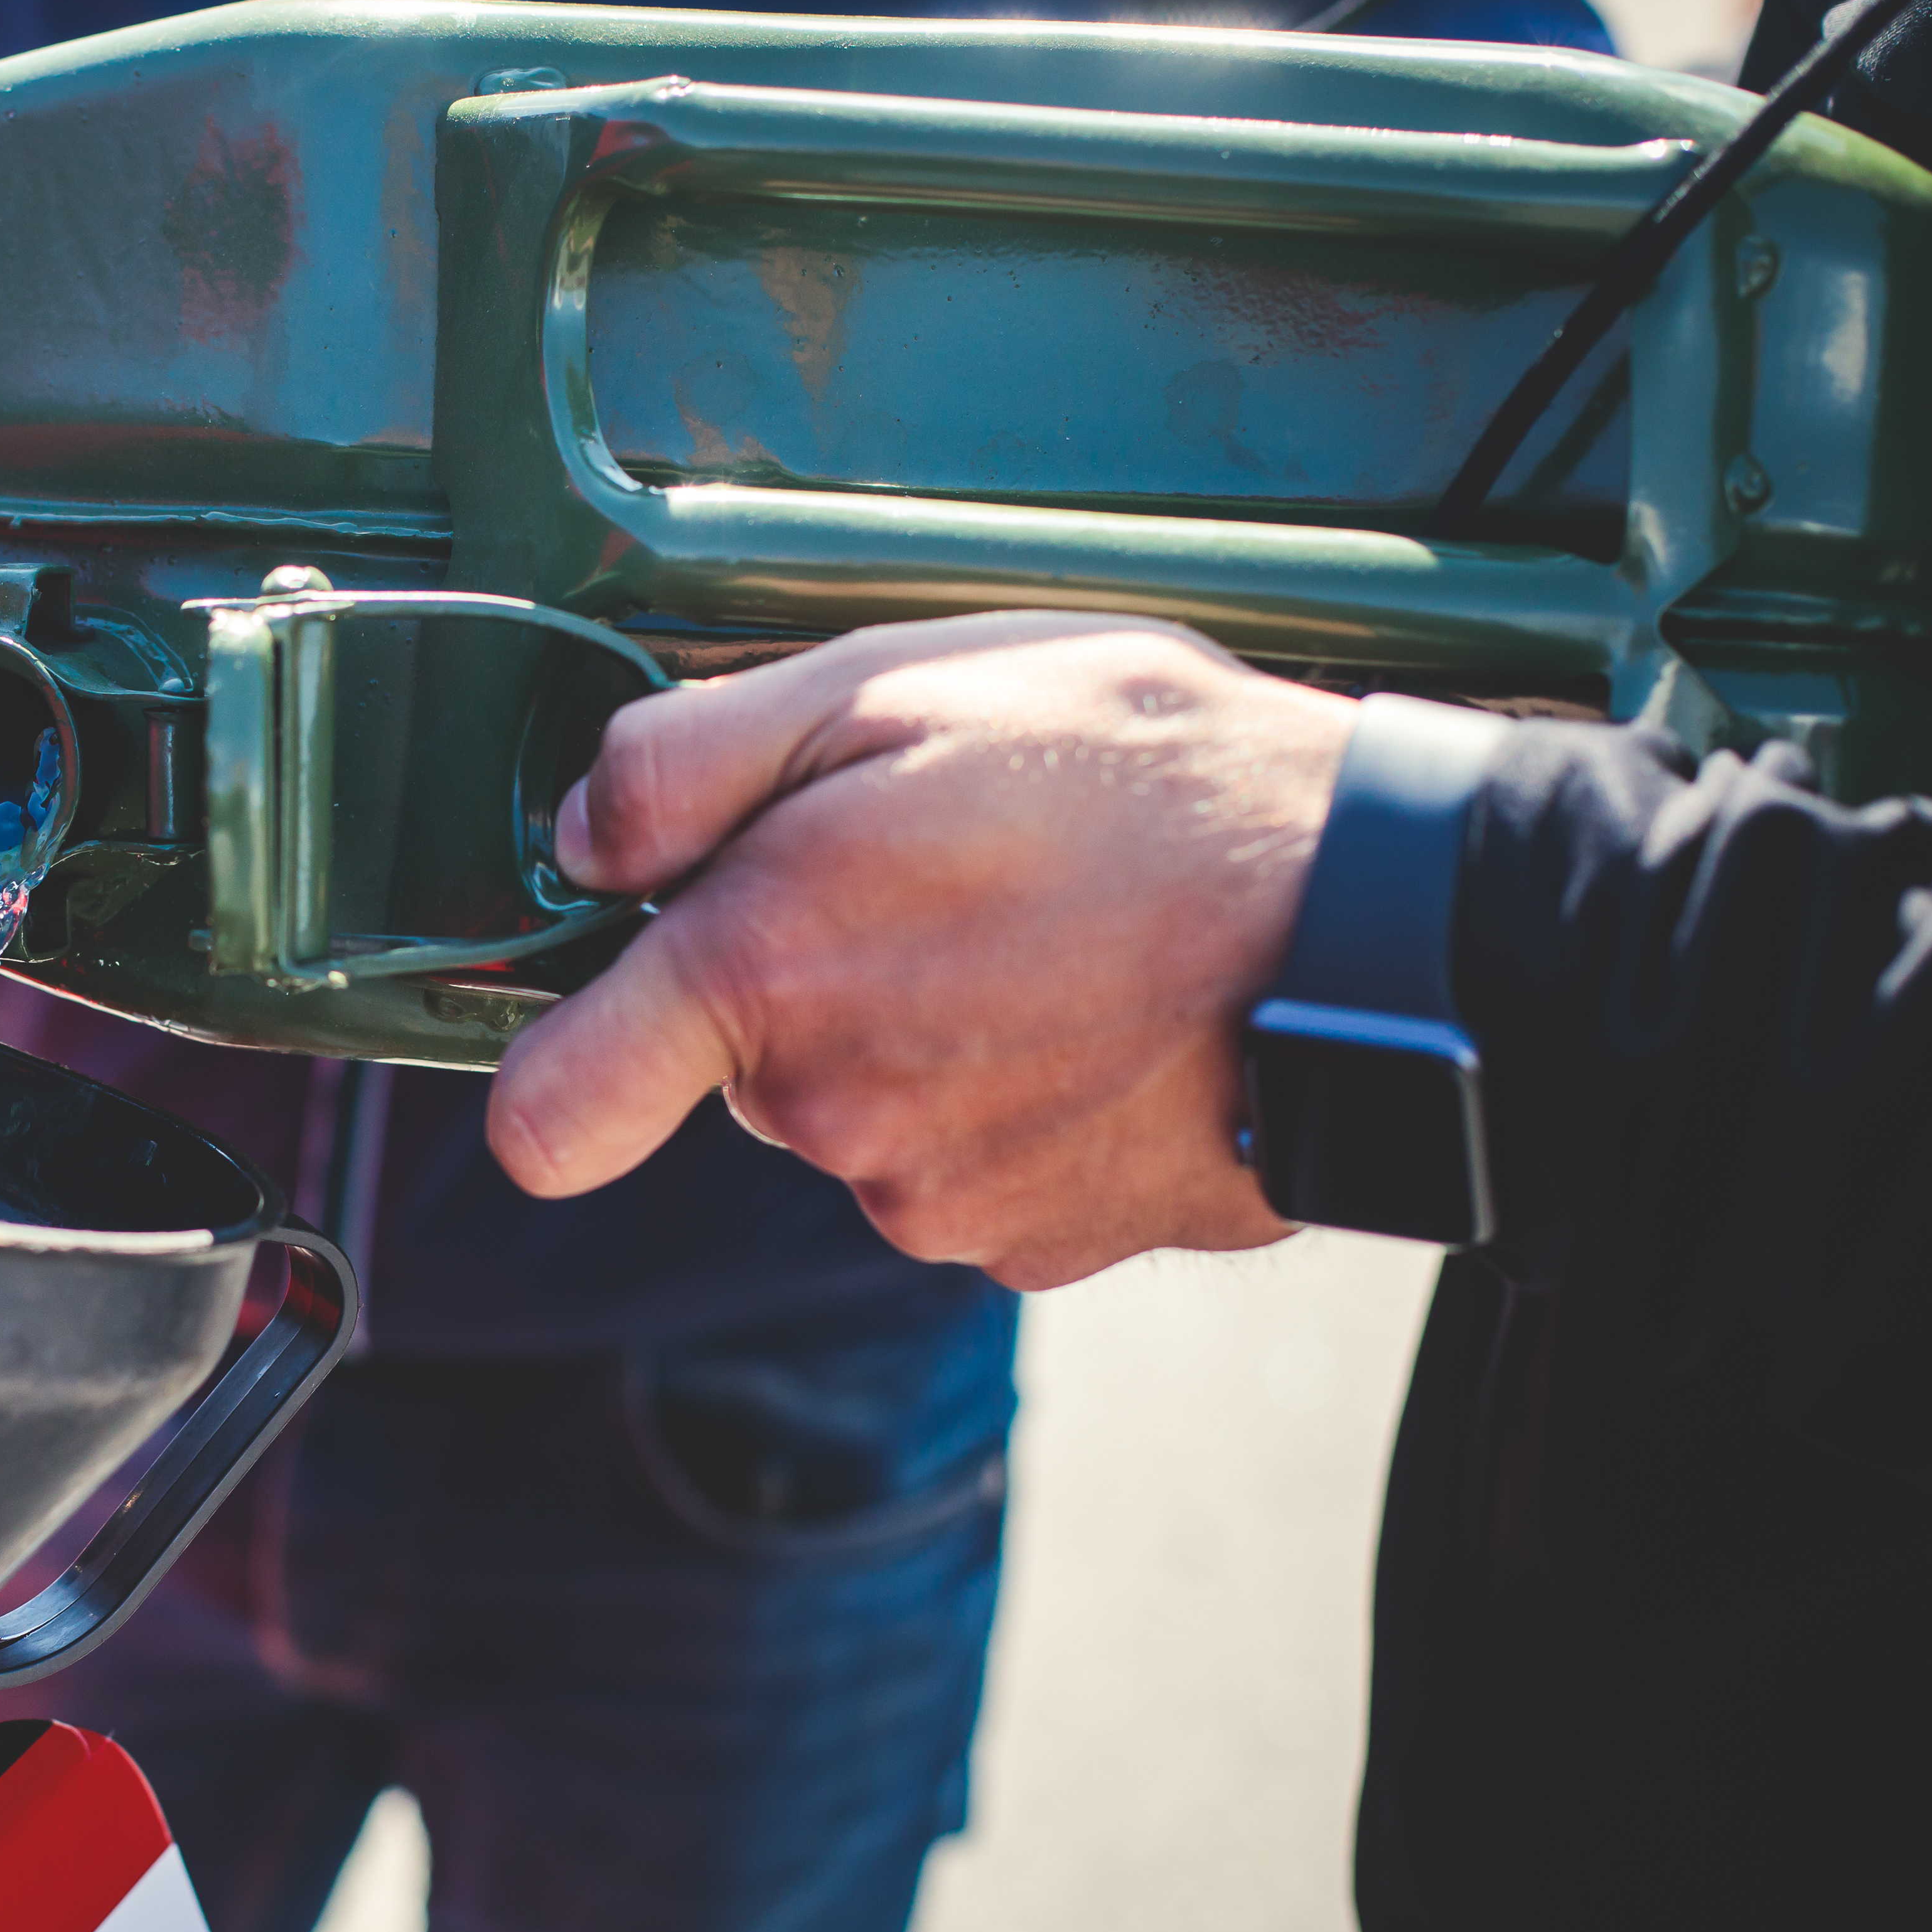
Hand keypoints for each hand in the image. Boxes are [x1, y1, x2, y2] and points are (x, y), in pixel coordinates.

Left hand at [486, 613, 1352, 1289]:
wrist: (1381, 927)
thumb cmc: (1143, 779)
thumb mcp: (892, 683)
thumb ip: (685, 764)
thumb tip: (579, 839)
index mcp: (762, 973)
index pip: (550, 1114)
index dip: (562, 1067)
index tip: (615, 1007)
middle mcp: (828, 1119)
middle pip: (742, 1068)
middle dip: (806, 977)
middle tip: (946, 876)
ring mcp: (933, 1200)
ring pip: (860, 1114)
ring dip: (920, 1031)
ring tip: (1050, 933)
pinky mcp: (1032, 1248)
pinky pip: (966, 1168)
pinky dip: (1012, 1099)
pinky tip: (1100, 1015)